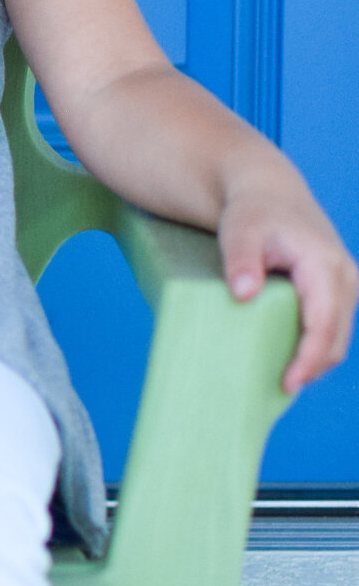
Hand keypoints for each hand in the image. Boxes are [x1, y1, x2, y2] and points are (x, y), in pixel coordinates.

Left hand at [218, 172, 357, 393]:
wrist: (269, 195)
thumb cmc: (252, 213)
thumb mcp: (240, 231)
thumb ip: (241, 261)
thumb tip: (243, 294)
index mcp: (325, 265)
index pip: (324, 322)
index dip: (309, 357)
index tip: (288, 382)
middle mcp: (345, 276)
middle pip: (336, 338)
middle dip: (312, 368)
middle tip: (278, 391)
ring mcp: (345, 285)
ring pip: (338, 337)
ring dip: (315, 362)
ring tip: (282, 381)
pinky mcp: (338, 292)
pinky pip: (332, 329)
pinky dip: (315, 349)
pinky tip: (291, 363)